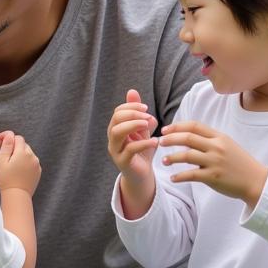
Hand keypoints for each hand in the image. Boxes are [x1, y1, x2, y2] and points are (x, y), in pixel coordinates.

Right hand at [0, 131, 40, 195]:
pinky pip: (29, 163)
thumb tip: (9, 135)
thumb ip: (6, 146)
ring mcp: (36, 164)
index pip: (15, 137)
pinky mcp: (37, 172)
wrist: (17, 197)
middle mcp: (32, 156)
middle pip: (20, 145)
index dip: (4, 138)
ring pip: (25, 154)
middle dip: (9, 147)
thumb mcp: (1, 161)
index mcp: (23, 152)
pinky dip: (22, 163)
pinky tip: (13, 169)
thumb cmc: (6, 180)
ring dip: (15, 155)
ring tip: (4, 163)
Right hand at [107, 88, 157, 218]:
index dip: (131, 107)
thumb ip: (139, 113)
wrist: (142, 175)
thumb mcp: (143, 129)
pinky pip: (129, 150)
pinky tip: (154, 141)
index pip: (117, 112)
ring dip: (133, 125)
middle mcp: (112, 139)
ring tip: (147, 125)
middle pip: (115, 120)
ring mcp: (115, 151)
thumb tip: (132, 92)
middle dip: (132, 114)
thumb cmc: (142, 150)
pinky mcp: (122, 162)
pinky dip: (143, 143)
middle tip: (148, 116)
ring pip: (117, 132)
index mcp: (116, 129)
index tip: (146, 108)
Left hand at [159, 120, 267, 207]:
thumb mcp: (227, 145)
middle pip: (187, 138)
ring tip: (163, 161)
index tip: (165, 130)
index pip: (194, 126)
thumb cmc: (239, 163)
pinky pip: (191, 175)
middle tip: (160, 142)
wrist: (256, 180)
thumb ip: (209, 140)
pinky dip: (179, 176)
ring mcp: (215, 161)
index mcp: (219, 137)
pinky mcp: (213, 177)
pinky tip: (173, 178)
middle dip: (170, 139)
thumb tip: (187, 137)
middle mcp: (216, 147)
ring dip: (172, 158)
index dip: (177, 126)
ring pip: (186, 156)